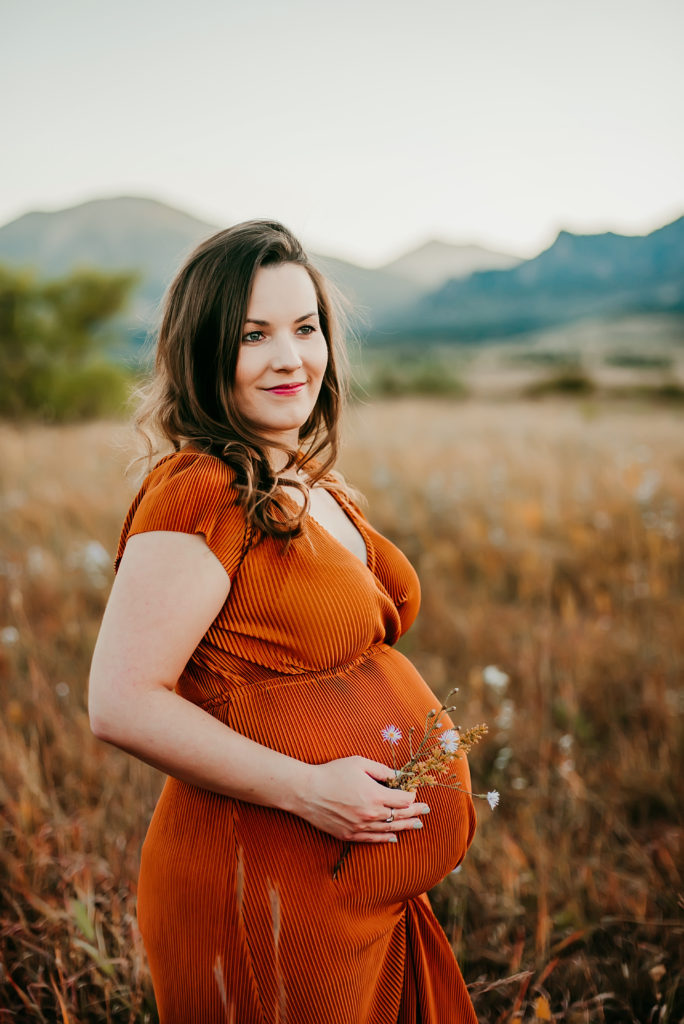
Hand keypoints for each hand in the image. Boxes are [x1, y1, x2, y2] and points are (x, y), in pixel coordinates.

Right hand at [297, 756, 430, 842]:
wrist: (306, 792)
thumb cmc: (332, 773)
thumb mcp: (359, 763)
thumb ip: (382, 770)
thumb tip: (399, 777)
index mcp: (375, 796)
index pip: (404, 800)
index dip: (412, 794)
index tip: (412, 789)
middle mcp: (371, 814)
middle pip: (400, 816)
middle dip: (415, 812)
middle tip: (426, 810)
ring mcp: (360, 827)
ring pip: (390, 830)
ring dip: (406, 826)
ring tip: (417, 825)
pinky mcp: (349, 835)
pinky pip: (373, 839)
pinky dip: (386, 838)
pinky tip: (394, 837)